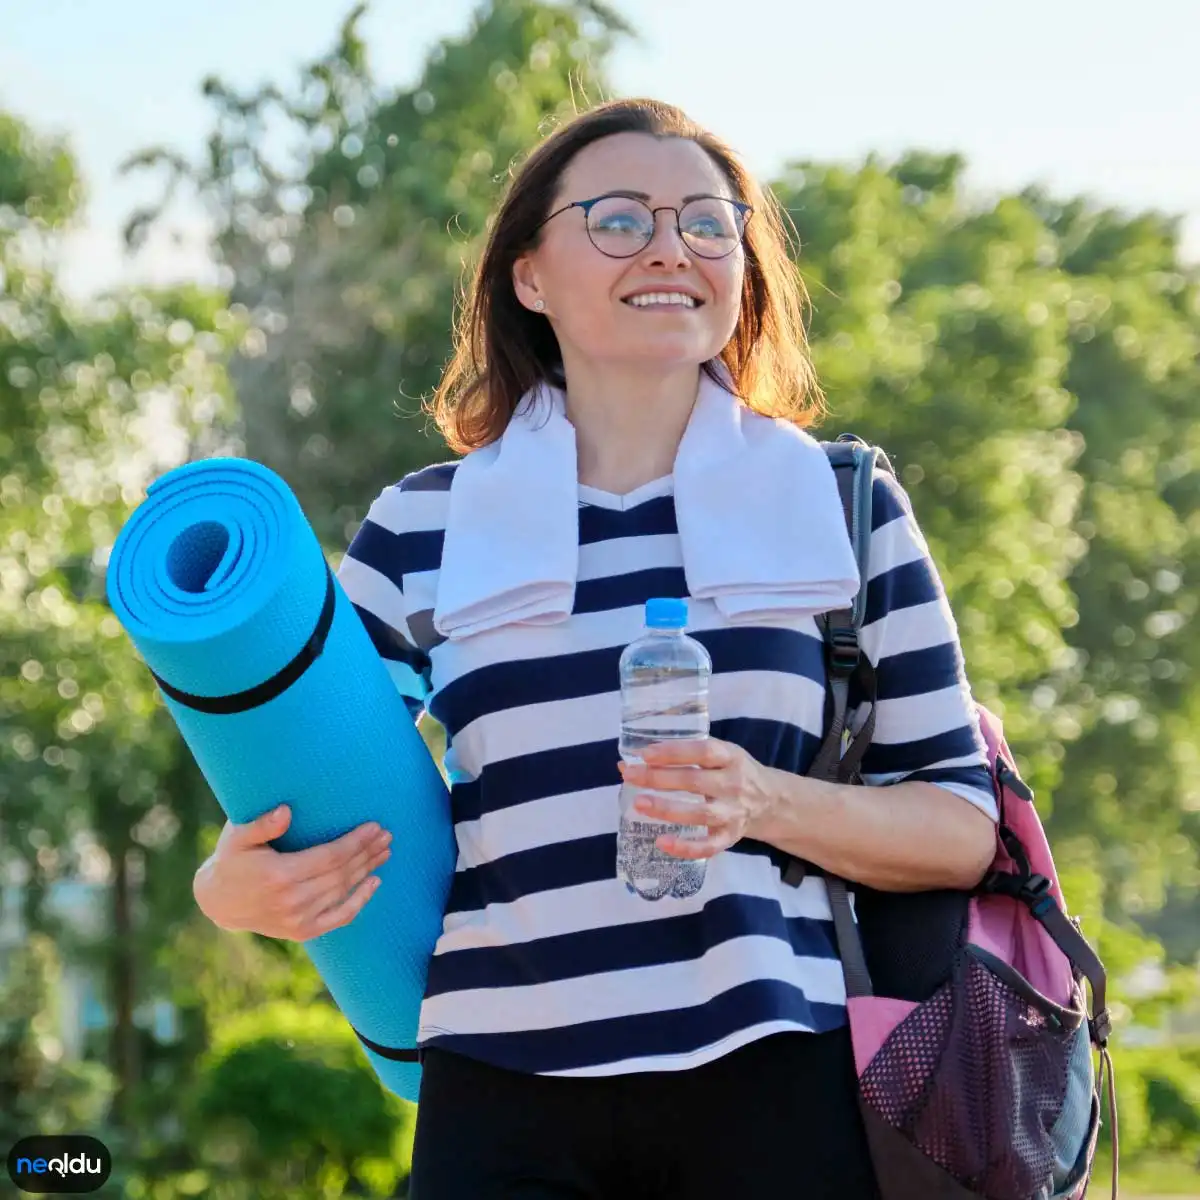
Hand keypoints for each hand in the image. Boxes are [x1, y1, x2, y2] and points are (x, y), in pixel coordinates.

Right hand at [192, 805, 391, 940]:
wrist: (218, 901)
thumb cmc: (231, 860)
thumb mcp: (237, 837)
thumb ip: (262, 824)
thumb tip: (286, 812)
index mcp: (280, 875)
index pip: (330, 857)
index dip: (355, 842)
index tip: (374, 827)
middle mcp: (292, 900)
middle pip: (342, 873)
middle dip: (367, 852)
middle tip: (387, 835)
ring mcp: (298, 919)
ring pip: (343, 891)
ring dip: (368, 870)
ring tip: (385, 851)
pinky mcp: (301, 932)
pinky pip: (339, 918)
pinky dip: (360, 901)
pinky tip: (374, 883)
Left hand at [618, 738, 780, 859]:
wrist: (770, 801)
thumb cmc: (733, 771)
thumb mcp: (718, 755)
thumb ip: (679, 757)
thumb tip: (626, 764)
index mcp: (731, 757)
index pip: (703, 751)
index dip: (674, 752)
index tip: (646, 754)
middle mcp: (734, 784)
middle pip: (696, 782)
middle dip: (660, 778)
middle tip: (631, 776)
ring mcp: (733, 813)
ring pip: (700, 814)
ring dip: (668, 809)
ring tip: (639, 803)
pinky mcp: (730, 837)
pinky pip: (708, 846)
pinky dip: (686, 847)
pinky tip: (662, 843)